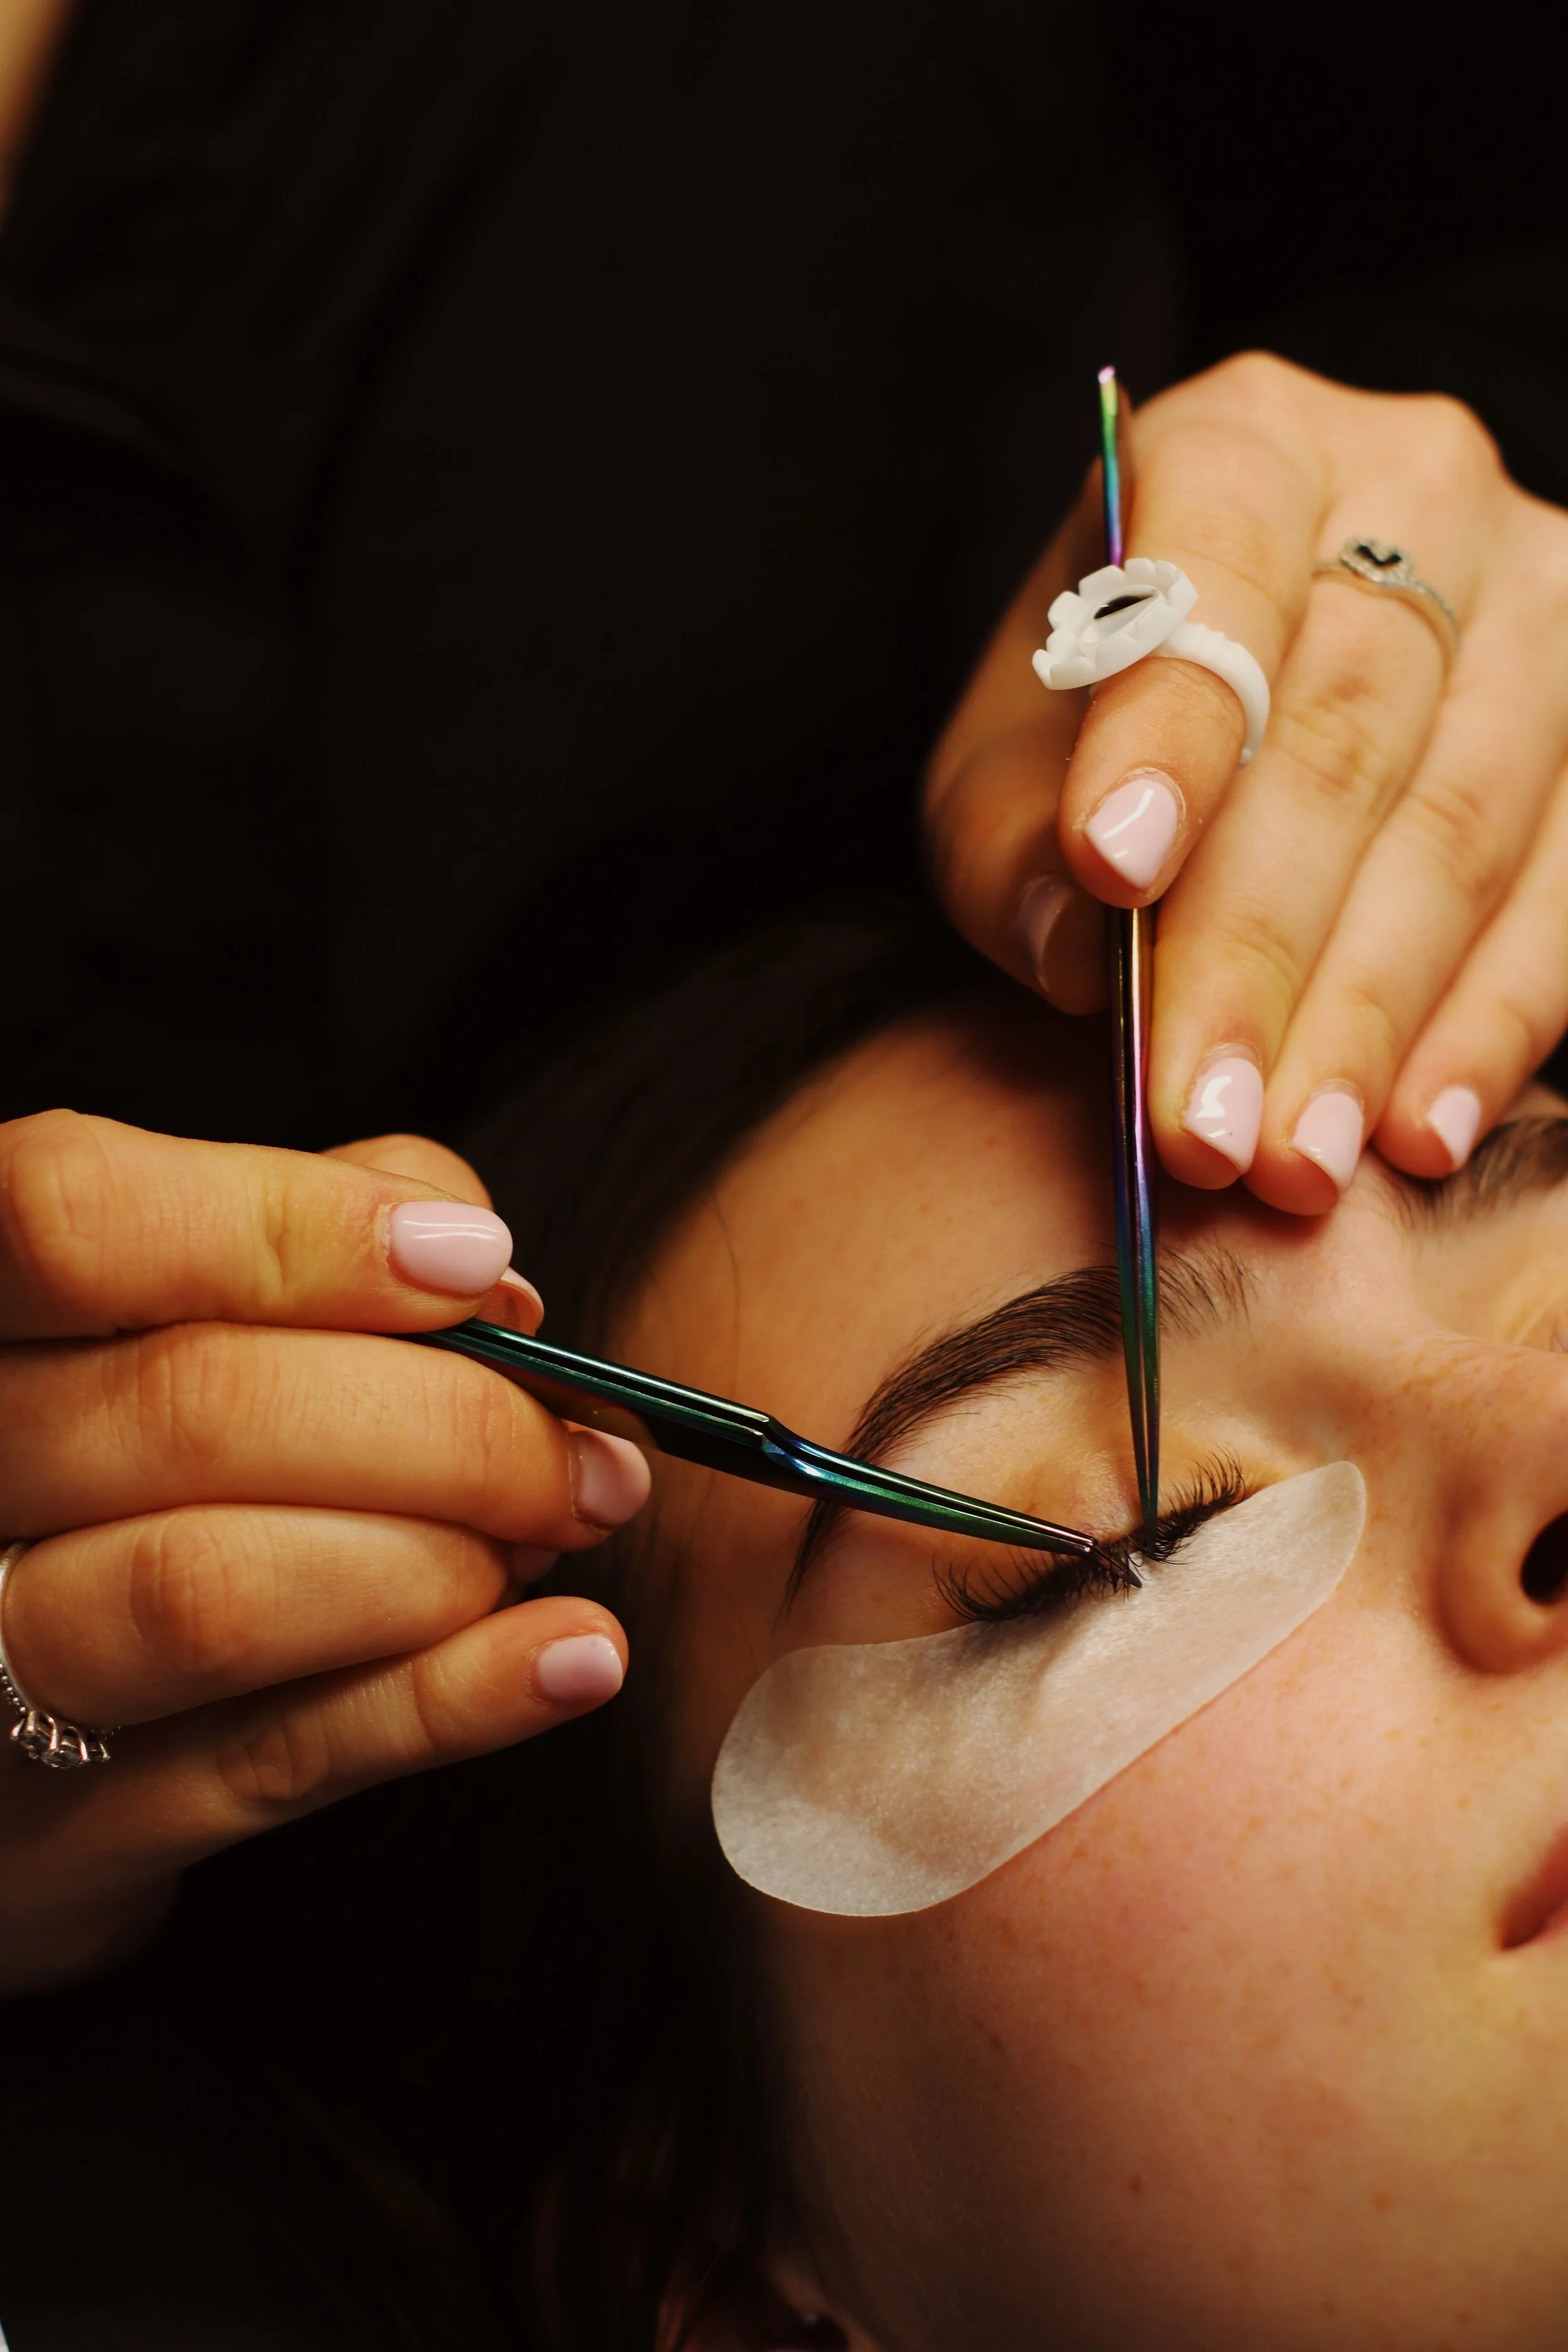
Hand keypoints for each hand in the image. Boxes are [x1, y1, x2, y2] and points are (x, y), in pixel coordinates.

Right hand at [0, 1112, 648, 1992]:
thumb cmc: (117, 1463)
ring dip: (442, 1554)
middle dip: (444, 1418)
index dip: (289, 1226)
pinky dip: (455, 1700)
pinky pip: (282, 1755)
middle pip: (190, 1409)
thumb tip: (477, 1267)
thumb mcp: (171, 1316)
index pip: (72, 1219)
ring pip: (217, 1590)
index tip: (469, 1263)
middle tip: (582, 1440)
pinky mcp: (74, 1831)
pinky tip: (576, 1656)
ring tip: (556, 1534)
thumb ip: (304, 1238)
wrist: (3, 1715)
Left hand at [925, 354, 1567, 1209]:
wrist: (1239, 681)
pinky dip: (1492, 1023)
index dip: (1167, 731)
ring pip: (1467, 821)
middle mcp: (1419, 489)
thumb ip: (1014, 848)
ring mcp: (1542, 600)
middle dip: (1261, 950)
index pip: (1211, 576)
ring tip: (1291, 1164)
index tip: (1111, 870)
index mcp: (1243, 445)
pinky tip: (1418, 1131)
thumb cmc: (1098, 725)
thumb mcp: (1005, 769)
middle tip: (1199, 1122)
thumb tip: (1082, 948)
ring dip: (1373, 1015)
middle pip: (1344, 733)